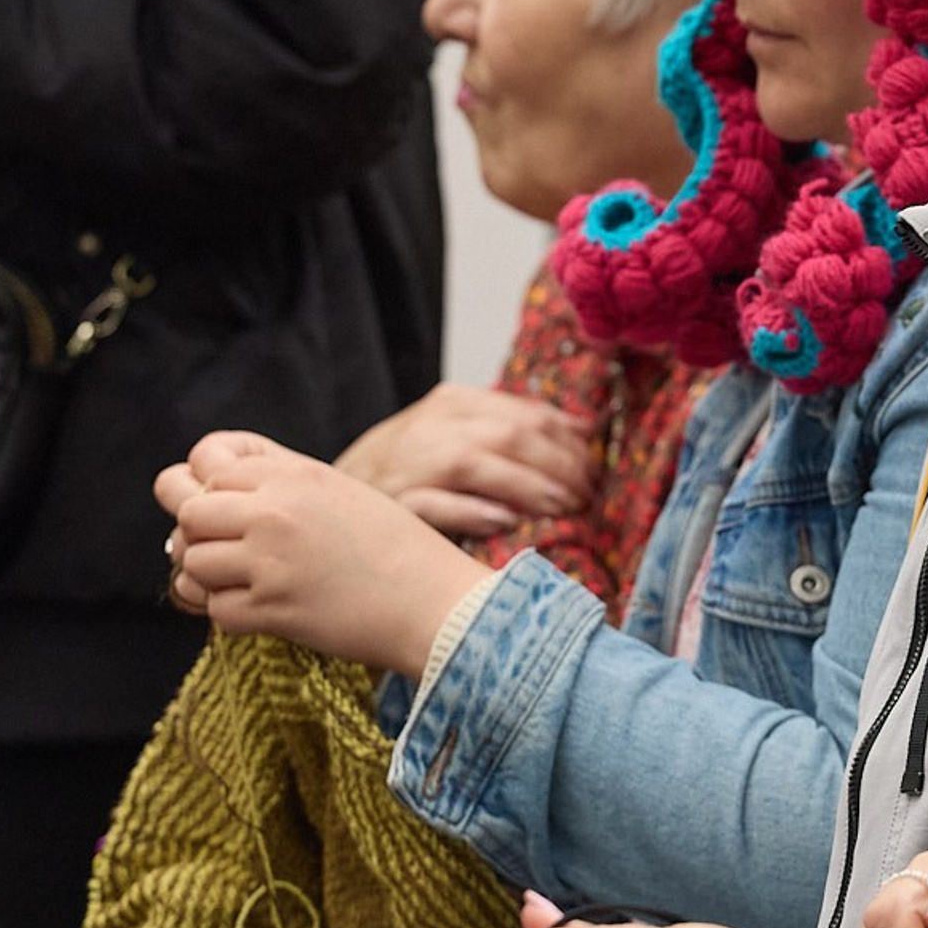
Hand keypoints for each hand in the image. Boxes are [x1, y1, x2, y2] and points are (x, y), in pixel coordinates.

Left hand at [154, 429, 489, 673]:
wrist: (437, 605)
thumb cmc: (399, 550)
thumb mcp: (342, 492)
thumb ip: (281, 480)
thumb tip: (211, 487)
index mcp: (294, 475)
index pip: (205, 461)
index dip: (204, 485)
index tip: (221, 507)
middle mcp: (275, 512)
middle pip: (187, 512)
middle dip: (196, 533)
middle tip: (222, 550)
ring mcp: (270, 562)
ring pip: (192, 563)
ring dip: (210, 578)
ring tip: (243, 583)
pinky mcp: (273, 610)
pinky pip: (216, 611)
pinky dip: (232, 614)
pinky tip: (264, 610)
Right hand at [336, 383, 594, 535]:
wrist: (329, 501)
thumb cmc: (412, 475)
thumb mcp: (461, 437)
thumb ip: (515, 431)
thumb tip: (586, 427)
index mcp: (453, 403)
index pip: (527, 414)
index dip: (571, 443)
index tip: (597, 471)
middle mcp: (431, 427)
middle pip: (511, 436)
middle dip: (560, 466)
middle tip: (589, 496)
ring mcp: (408, 465)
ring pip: (478, 464)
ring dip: (529, 487)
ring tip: (564, 509)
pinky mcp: (392, 506)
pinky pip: (436, 506)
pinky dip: (474, 513)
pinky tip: (507, 523)